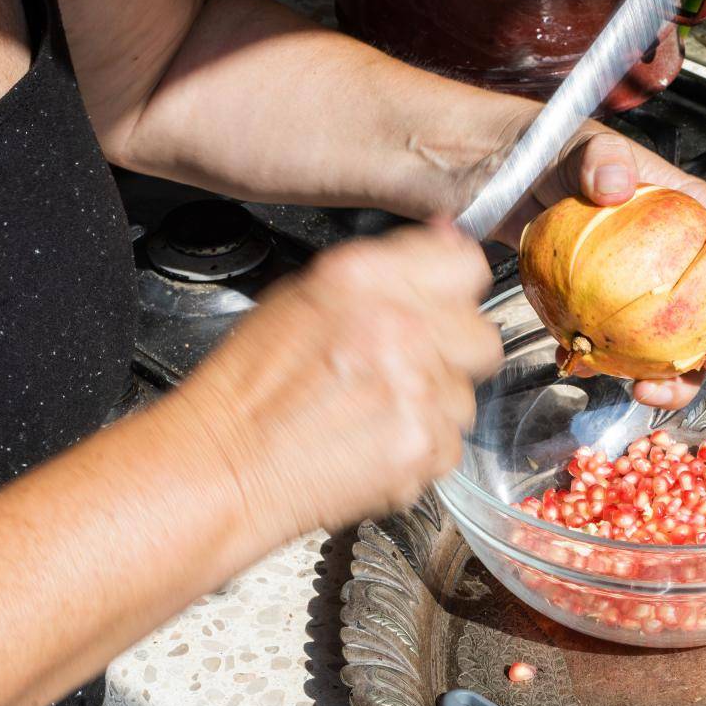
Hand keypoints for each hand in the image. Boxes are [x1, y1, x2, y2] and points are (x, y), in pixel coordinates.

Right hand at [175, 222, 502, 538]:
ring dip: (433, 404)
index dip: (455, 290)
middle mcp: (399, 326)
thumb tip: (445, 239)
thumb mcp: (302, 296)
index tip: (445, 306)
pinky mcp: (426, 445)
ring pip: (466, 394)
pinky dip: (420, 447)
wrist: (224, 466)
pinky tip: (375, 442)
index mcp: (364, 277)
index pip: (465, 265)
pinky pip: (451, 442)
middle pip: (481, 333)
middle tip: (407, 369)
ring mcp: (419, 388)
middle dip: (451, 353)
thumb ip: (384, 270)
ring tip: (375, 412)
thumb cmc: (249, 389)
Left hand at [499, 128, 705, 409]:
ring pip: (688, 352)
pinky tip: (594, 372)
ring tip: (654, 389)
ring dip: (683, 382)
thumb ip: (601, 157)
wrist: (512, 189)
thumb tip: (615, 183)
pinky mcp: (615, 326)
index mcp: (697, 215)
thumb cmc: (561, 162)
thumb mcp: (581, 146)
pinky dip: (618, 375)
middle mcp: (686, 266)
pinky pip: (630, 360)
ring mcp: (652, 303)